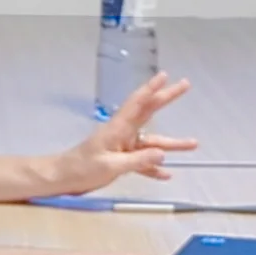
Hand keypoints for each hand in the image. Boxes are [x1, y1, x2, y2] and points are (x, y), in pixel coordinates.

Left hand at [43, 74, 198, 194]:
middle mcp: (122, 133)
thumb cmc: (81, 169)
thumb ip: (137, 161)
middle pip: (149, 113)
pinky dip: (154, 167)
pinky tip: (167, 174)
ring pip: (151, 143)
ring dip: (171, 144)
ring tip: (194, 143)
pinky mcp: (120, 161)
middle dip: (166, 99)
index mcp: (118, 129)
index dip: (151, 89)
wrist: (61, 178)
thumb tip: (163, 154)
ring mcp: (122, 147)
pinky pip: (142, 162)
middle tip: (184, 84)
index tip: (165, 76)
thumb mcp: (110, 166)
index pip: (138, 104)